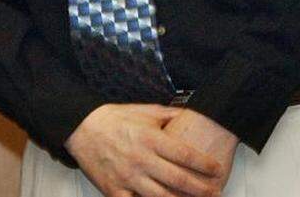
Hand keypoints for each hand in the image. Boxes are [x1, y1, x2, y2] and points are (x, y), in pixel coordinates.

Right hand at [65, 103, 224, 196]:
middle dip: (201, 189)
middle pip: (178, 180)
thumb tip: (190, 114)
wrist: (82, 128)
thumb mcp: (143, 111)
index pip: (184, 154)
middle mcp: (140, 159)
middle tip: (215, 193)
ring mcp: (127, 177)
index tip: (217, 169)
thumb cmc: (114, 119)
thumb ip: (168, 115)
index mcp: (149, 138)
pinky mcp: (115, 191)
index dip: (204, 164)